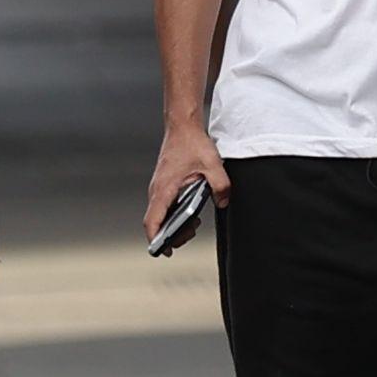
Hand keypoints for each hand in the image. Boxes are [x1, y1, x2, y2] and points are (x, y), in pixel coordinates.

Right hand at [147, 119, 232, 239]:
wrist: (182, 126)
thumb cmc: (191, 143)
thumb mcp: (213, 165)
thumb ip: (221, 186)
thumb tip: (223, 202)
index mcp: (164, 188)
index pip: (152, 221)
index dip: (156, 239)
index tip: (163, 249)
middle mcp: (157, 190)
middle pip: (156, 222)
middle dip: (171, 235)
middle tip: (189, 234)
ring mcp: (159, 188)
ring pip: (161, 214)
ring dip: (174, 224)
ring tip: (193, 225)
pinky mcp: (164, 185)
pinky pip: (165, 206)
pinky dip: (175, 213)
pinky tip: (191, 212)